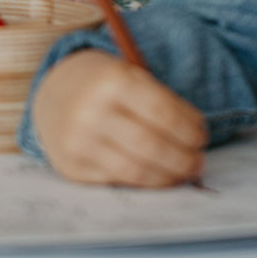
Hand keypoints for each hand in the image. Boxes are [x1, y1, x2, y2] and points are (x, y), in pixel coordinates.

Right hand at [32, 49, 206, 186]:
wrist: (54, 94)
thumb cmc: (105, 85)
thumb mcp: (129, 76)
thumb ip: (160, 102)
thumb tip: (195, 140)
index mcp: (111, 81)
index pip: (161, 111)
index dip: (188, 129)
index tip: (201, 136)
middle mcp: (90, 112)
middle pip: (151, 145)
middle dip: (183, 159)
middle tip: (198, 162)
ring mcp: (78, 142)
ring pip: (135, 171)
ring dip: (168, 176)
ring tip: (183, 173)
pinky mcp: (72, 167)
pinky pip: (117, 180)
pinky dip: (144, 181)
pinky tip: (156, 176)